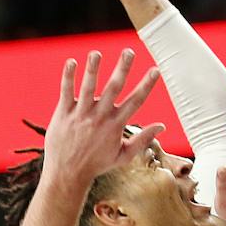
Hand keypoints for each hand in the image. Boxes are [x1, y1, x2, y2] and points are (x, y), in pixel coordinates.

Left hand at [39, 49, 162, 185]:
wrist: (68, 175)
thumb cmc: (96, 165)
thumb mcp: (123, 156)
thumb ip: (142, 139)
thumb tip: (162, 126)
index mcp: (115, 125)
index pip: (135, 101)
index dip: (147, 84)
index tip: (155, 69)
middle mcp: (99, 117)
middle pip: (113, 88)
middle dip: (122, 69)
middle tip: (128, 51)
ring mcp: (81, 115)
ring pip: (88, 87)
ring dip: (93, 69)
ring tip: (97, 53)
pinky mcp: (63, 114)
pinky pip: (66, 91)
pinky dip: (68, 77)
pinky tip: (71, 62)